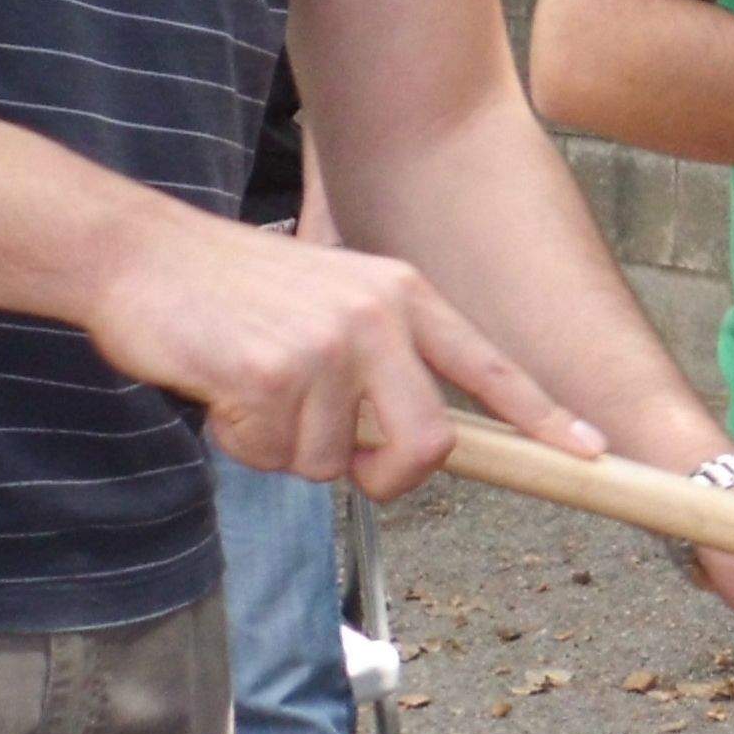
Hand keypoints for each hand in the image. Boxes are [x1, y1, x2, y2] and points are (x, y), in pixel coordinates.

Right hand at [89, 208, 604, 499]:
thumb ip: (379, 365)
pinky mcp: (273, 370)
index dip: (542, 415)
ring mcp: (328, 342)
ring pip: (332, 462)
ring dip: (284, 448)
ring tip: (252, 388)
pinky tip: (222, 388)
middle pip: (427, 443)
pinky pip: (274, 454)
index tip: (589, 452)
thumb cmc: (234, 293)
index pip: (488, 365)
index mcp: (403, 296)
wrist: (145, 257)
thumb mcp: (330, 305)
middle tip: (343, 463)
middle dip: (387, 476)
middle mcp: (379, 315)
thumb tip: (411, 448)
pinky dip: (242, 441)